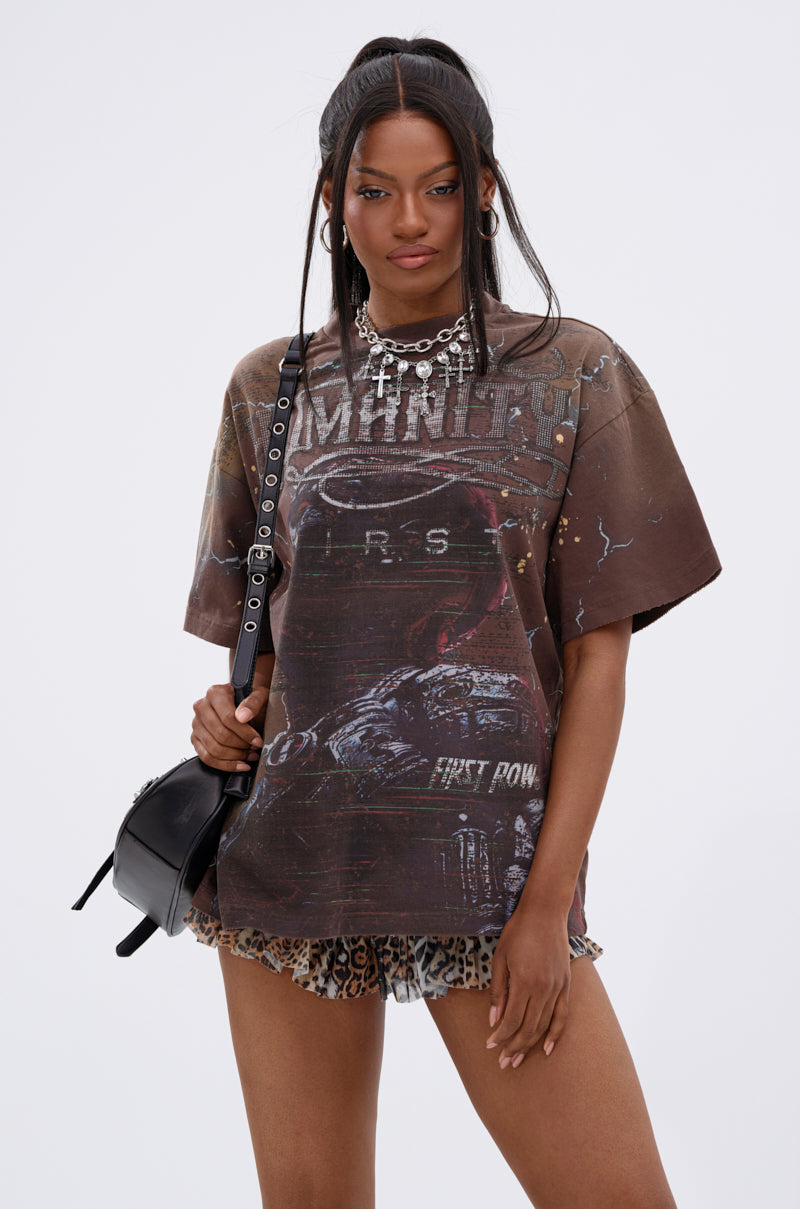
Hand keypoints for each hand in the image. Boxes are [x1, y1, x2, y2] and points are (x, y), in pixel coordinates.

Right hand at [190, 682, 268, 771]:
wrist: (243, 706)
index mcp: (215, 693)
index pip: (228, 718)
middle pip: (220, 735)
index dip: (245, 733)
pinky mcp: (195, 739)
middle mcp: (201, 707)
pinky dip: (226, 765)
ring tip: (250, 756)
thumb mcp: (259, 696)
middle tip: (255, 749)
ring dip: (235, 756)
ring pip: (214, 749)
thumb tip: (243, 717)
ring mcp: (196, 724)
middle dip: (241, 746)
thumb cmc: (251, 700)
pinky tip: (240, 764)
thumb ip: (253, 703)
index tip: (258, 741)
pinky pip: (207, 758)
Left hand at [485, 905, 571, 1069]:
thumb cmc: (518, 931)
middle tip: (503, 1063)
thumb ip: (499, 990)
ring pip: (544, 1025)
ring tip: (518, 1059)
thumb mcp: (500, 958)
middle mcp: (544, 988)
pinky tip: (547, 1048)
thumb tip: (493, 1020)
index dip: (500, 1036)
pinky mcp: (566, 984)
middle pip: (528, 1028)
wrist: (545, 912)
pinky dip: (555, 1033)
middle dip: (513, 1047)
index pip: (511, 1020)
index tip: (490, 1047)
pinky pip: (562, 1015)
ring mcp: (558, 987)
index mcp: (525, 982)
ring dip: (530, 1044)